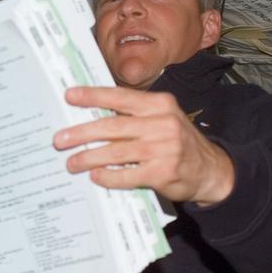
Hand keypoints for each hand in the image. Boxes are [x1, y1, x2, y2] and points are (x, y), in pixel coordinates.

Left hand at [53, 86, 234, 205]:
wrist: (212, 170)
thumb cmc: (177, 142)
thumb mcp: (162, 119)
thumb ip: (134, 116)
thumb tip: (92, 118)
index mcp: (160, 104)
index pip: (120, 97)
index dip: (93, 96)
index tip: (70, 96)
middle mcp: (162, 123)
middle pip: (113, 127)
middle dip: (82, 133)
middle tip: (60, 140)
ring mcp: (164, 149)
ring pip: (116, 152)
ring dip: (89, 157)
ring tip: (72, 162)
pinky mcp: (163, 172)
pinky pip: (127, 175)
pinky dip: (108, 176)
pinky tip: (96, 176)